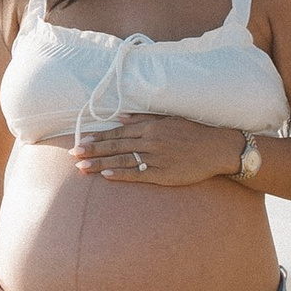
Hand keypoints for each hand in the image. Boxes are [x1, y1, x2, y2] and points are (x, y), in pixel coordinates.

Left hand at [70, 115, 240, 190]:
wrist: (217, 148)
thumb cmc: (193, 132)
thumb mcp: (169, 119)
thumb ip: (144, 117)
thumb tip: (121, 116)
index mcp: (150, 126)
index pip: (118, 132)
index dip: (98, 137)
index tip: (81, 141)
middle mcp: (150, 141)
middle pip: (116, 145)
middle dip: (93, 150)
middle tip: (73, 154)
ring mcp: (156, 158)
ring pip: (123, 159)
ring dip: (101, 163)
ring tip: (82, 166)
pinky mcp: (163, 173)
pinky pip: (138, 174)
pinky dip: (122, 173)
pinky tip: (107, 174)